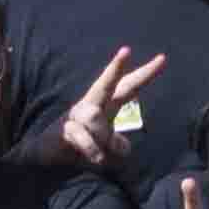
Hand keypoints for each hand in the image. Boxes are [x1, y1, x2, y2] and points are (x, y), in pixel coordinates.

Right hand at [49, 45, 166, 167]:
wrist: (46, 156)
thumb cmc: (79, 146)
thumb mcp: (104, 147)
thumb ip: (116, 145)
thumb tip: (125, 147)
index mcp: (105, 106)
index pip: (127, 86)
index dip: (144, 74)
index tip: (162, 58)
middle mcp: (91, 105)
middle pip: (107, 84)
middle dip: (115, 68)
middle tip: (126, 50)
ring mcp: (76, 115)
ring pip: (94, 117)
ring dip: (100, 139)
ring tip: (98, 155)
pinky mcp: (64, 127)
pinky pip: (82, 135)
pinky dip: (91, 149)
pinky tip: (95, 157)